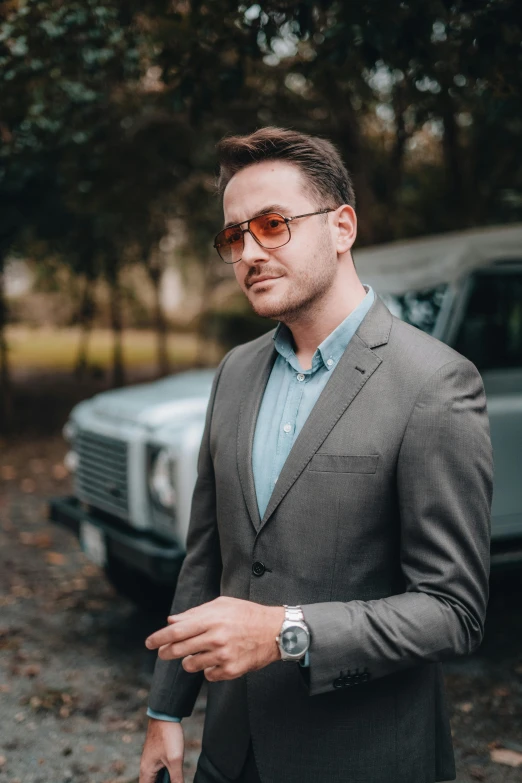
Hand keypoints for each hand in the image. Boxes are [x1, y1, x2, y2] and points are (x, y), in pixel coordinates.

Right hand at [139, 718, 183, 782]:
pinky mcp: (158, 756)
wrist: (166, 714)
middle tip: (175, 779)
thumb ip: (177, 779)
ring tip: (176, 775)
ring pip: (158, 779)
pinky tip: (176, 774)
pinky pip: (161, 772)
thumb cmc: (168, 736)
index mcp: (146, 772)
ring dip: (167, 780)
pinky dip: (168, 776)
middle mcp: (146, 769)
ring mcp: (152, 762)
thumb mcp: (175, 760)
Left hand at [145, 597, 284, 680]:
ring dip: (189, 661)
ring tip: (198, 653)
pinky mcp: (231, 671)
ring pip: (191, 665)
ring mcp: (223, 656)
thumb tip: (171, 621)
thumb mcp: (221, 605)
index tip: (148, 643)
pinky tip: (216, 660)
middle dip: (166, 653)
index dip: (158, 638)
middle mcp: (215, 638)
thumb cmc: (246, 614)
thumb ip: (195, 613)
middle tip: (163, 653)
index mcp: (211, 620)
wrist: (275, 631)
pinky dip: (208, 669)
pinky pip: (208, 675)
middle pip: (178, 650)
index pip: (176, 631)